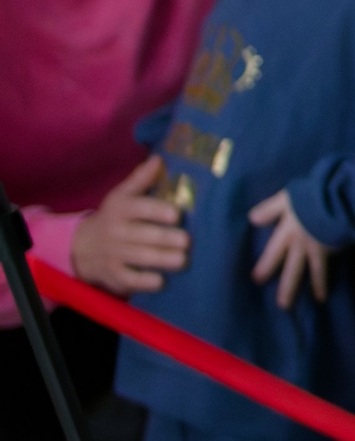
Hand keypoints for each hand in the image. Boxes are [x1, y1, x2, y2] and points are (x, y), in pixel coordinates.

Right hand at [70, 157, 188, 294]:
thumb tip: (159, 158)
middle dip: (166, 239)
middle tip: (187, 241)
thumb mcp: (122, 195)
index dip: (157, 211)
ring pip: (140, 258)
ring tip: (183, 260)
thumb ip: (141, 179)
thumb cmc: (113, 217)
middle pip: (143, 236)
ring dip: (163, 260)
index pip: (139, 208)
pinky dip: (145, 282)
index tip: (176, 214)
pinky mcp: (113, 275)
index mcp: (121, 209)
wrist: (81, 247)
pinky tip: (161, 281)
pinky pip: (130, 280)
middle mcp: (116, 232)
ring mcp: (114, 255)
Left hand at [247, 190, 329, 308]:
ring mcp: (321, 247)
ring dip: (318, 286)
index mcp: (289, 233)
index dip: (265, 267)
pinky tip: (337, 278)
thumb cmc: (312, 195)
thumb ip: (270, 209)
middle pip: (294, 270)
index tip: (257, 280)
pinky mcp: (337, 245)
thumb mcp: (287, 198)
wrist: (341, 197)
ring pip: (318, 270)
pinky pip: (334, 261)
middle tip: (284, 305)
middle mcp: (303, 245)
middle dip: (288, 288)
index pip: (273, 254)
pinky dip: (336, 270)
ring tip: (320, 300)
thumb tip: (251, 219)